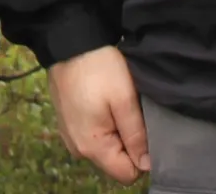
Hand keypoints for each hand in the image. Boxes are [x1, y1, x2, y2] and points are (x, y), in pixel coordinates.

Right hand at [47, 45, 148, 182]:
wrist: (68, 41)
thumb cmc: (98, 68)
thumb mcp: (124, 99)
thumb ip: (136, 135)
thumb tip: (146, 165)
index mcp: (92, 147)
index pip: (127, 174)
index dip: (142, 156)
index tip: (144, 128)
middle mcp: (78, 149)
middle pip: (116, 161)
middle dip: (129, 141)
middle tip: (131, 111)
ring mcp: (70, 136)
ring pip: (106, 147)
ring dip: (117, 131)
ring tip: (117, 103)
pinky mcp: (69, 124)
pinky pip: (94, 135)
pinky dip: (103, 123)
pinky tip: (103, 100)